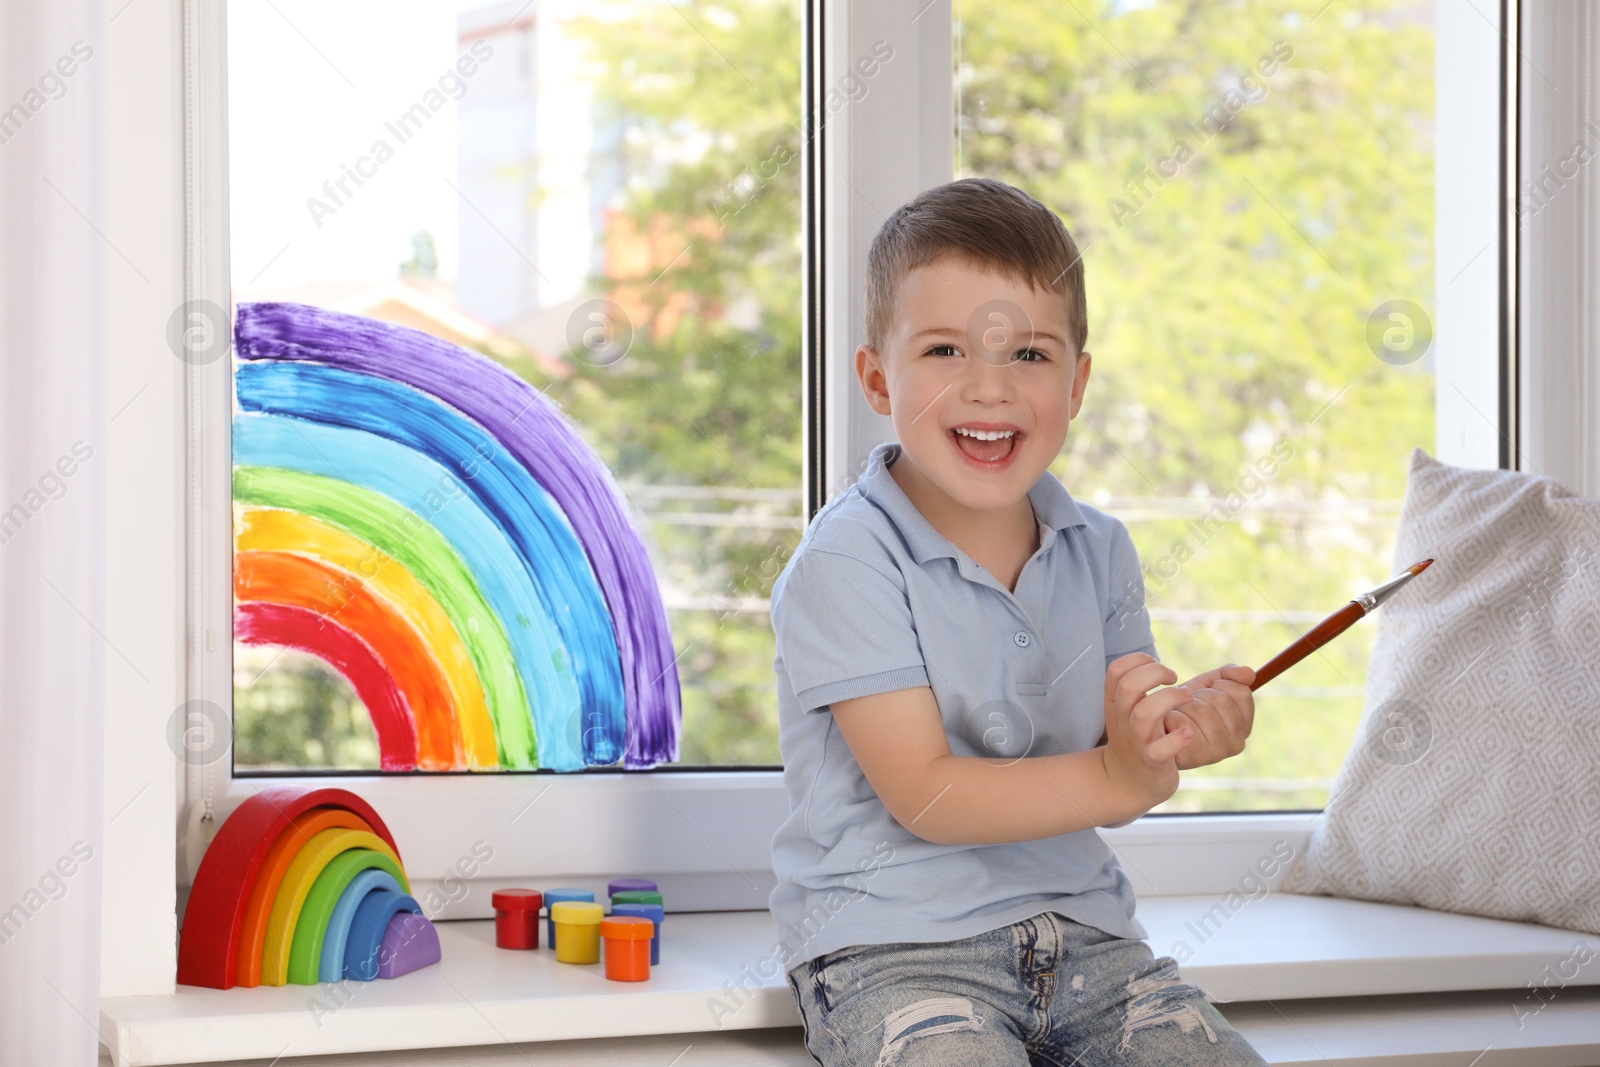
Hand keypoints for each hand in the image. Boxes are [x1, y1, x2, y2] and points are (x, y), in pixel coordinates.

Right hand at [1101, 653, 1194, 809]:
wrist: (1126, 782)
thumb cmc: (1135, 738)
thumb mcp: (1127, 710)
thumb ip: (1137, 688)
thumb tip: (1158, 665)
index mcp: (1115, 703)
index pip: (1116, 670)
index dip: (1138, 660)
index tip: (1158, 666)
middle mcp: (1122, 720)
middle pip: (1128, 686)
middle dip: (1155, 673)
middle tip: (1174, 679)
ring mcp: (1135, 741)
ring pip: (1144, 714)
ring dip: (1170, 699)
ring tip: (1187, 697)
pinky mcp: (1151, 762)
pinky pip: (1159, 750)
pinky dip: (1176, 739)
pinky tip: (1189, 733)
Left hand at [1162, 663, 1255, 769]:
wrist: (1156, 728)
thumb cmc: (1185, 707)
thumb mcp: (1207, 686)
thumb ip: (1229, 675)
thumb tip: (1248, 672)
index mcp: (1244, 726)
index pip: (1241, 692)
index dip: (1218, 684)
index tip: (1207, 693)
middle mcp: (1236, 743)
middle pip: (1222, 700)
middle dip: (1199, 695)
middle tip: (1188, 705)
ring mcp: (1216, 753)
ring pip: (1202, 710)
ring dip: (1183, 705)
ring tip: (1178, 714)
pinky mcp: (1194, 758)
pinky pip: (1183, 723)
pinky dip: (1172, 717)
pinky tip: (1170, 726)